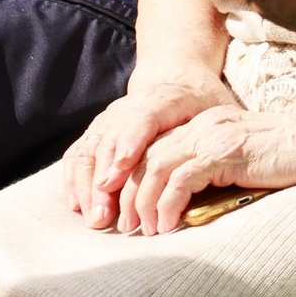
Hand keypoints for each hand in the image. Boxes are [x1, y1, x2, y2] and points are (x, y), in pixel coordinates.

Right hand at [65, 76, 234, 226]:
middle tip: (106, 217)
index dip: (130, 143)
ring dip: (87, 188)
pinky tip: (76, 206)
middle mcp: (129, 107)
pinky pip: (79, 154)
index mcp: (164, 99)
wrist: (177, 78)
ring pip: (90, 151)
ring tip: (95, 218)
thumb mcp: (219, 111)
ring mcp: (109, 118)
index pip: (143, 118)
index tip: (121, 169)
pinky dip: (74, 180)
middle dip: (104, 182)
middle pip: (110, 143)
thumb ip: (215, 134)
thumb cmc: (202, 103)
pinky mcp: (98, 130)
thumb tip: (221, 163)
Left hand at [105, 103, 295, 238]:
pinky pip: (180, 180)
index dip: (133, 181)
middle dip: (128, 195)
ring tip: (144, 230)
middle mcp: (201, 126)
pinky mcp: (223, 153)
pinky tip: (168, 225)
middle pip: (145, 158)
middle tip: (124, 227)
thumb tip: (189, 204)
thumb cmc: (289, 157)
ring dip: (144, 203)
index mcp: (203, 125)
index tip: (126, 211)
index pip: (153, 150)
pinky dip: (167, 205)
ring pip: (156, 169)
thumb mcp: (241, 160)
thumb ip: (214, 171)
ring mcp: (212, 137)